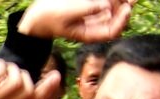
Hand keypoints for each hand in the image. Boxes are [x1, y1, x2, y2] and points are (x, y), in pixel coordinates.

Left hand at [0, 60, 62, 98]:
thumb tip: (5, 80)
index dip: (49, 88)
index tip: (56, 75)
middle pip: (30, 90)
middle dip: (25, 75)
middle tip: (12, 71)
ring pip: (18, 80)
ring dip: (12, 68)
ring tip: (2, 67)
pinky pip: (0, 72)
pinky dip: (0, 65)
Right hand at [18, 0, 133, 41]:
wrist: (33, 16)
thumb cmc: (46, 17)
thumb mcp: (66, 13)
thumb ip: (87, 9)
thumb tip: (107, 5)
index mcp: (88, 34)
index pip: (112, 31)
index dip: (122, 20)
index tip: (126, 7)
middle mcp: (93, 27)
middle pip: (115, 20)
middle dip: (125, 8)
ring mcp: (91, 16)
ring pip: (112, 10)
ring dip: (120, 2)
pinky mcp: (88, 7)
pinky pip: (103, 4)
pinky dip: (109, 1)